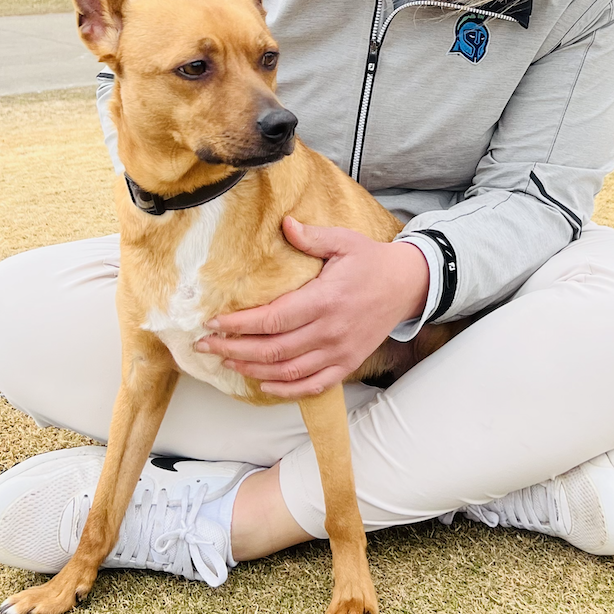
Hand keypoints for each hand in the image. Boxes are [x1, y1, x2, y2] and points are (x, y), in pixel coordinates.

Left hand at [193, 216, 429, 398]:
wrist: (407, 285)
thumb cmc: (372, 261)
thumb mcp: (344, 241)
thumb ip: (312, 236)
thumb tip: (284, 223)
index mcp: (325, 300)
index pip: (273, 319)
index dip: (239, 325)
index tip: (213, 323)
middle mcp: (330, 331)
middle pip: (273, 350)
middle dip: (234, 350)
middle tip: (206, 346)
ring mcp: (339, 351)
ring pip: (288, 371)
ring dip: (253, 370)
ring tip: (227, 361)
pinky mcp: (347, 363)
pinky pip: (313, 385)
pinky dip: (286, 390)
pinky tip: (264, 384)